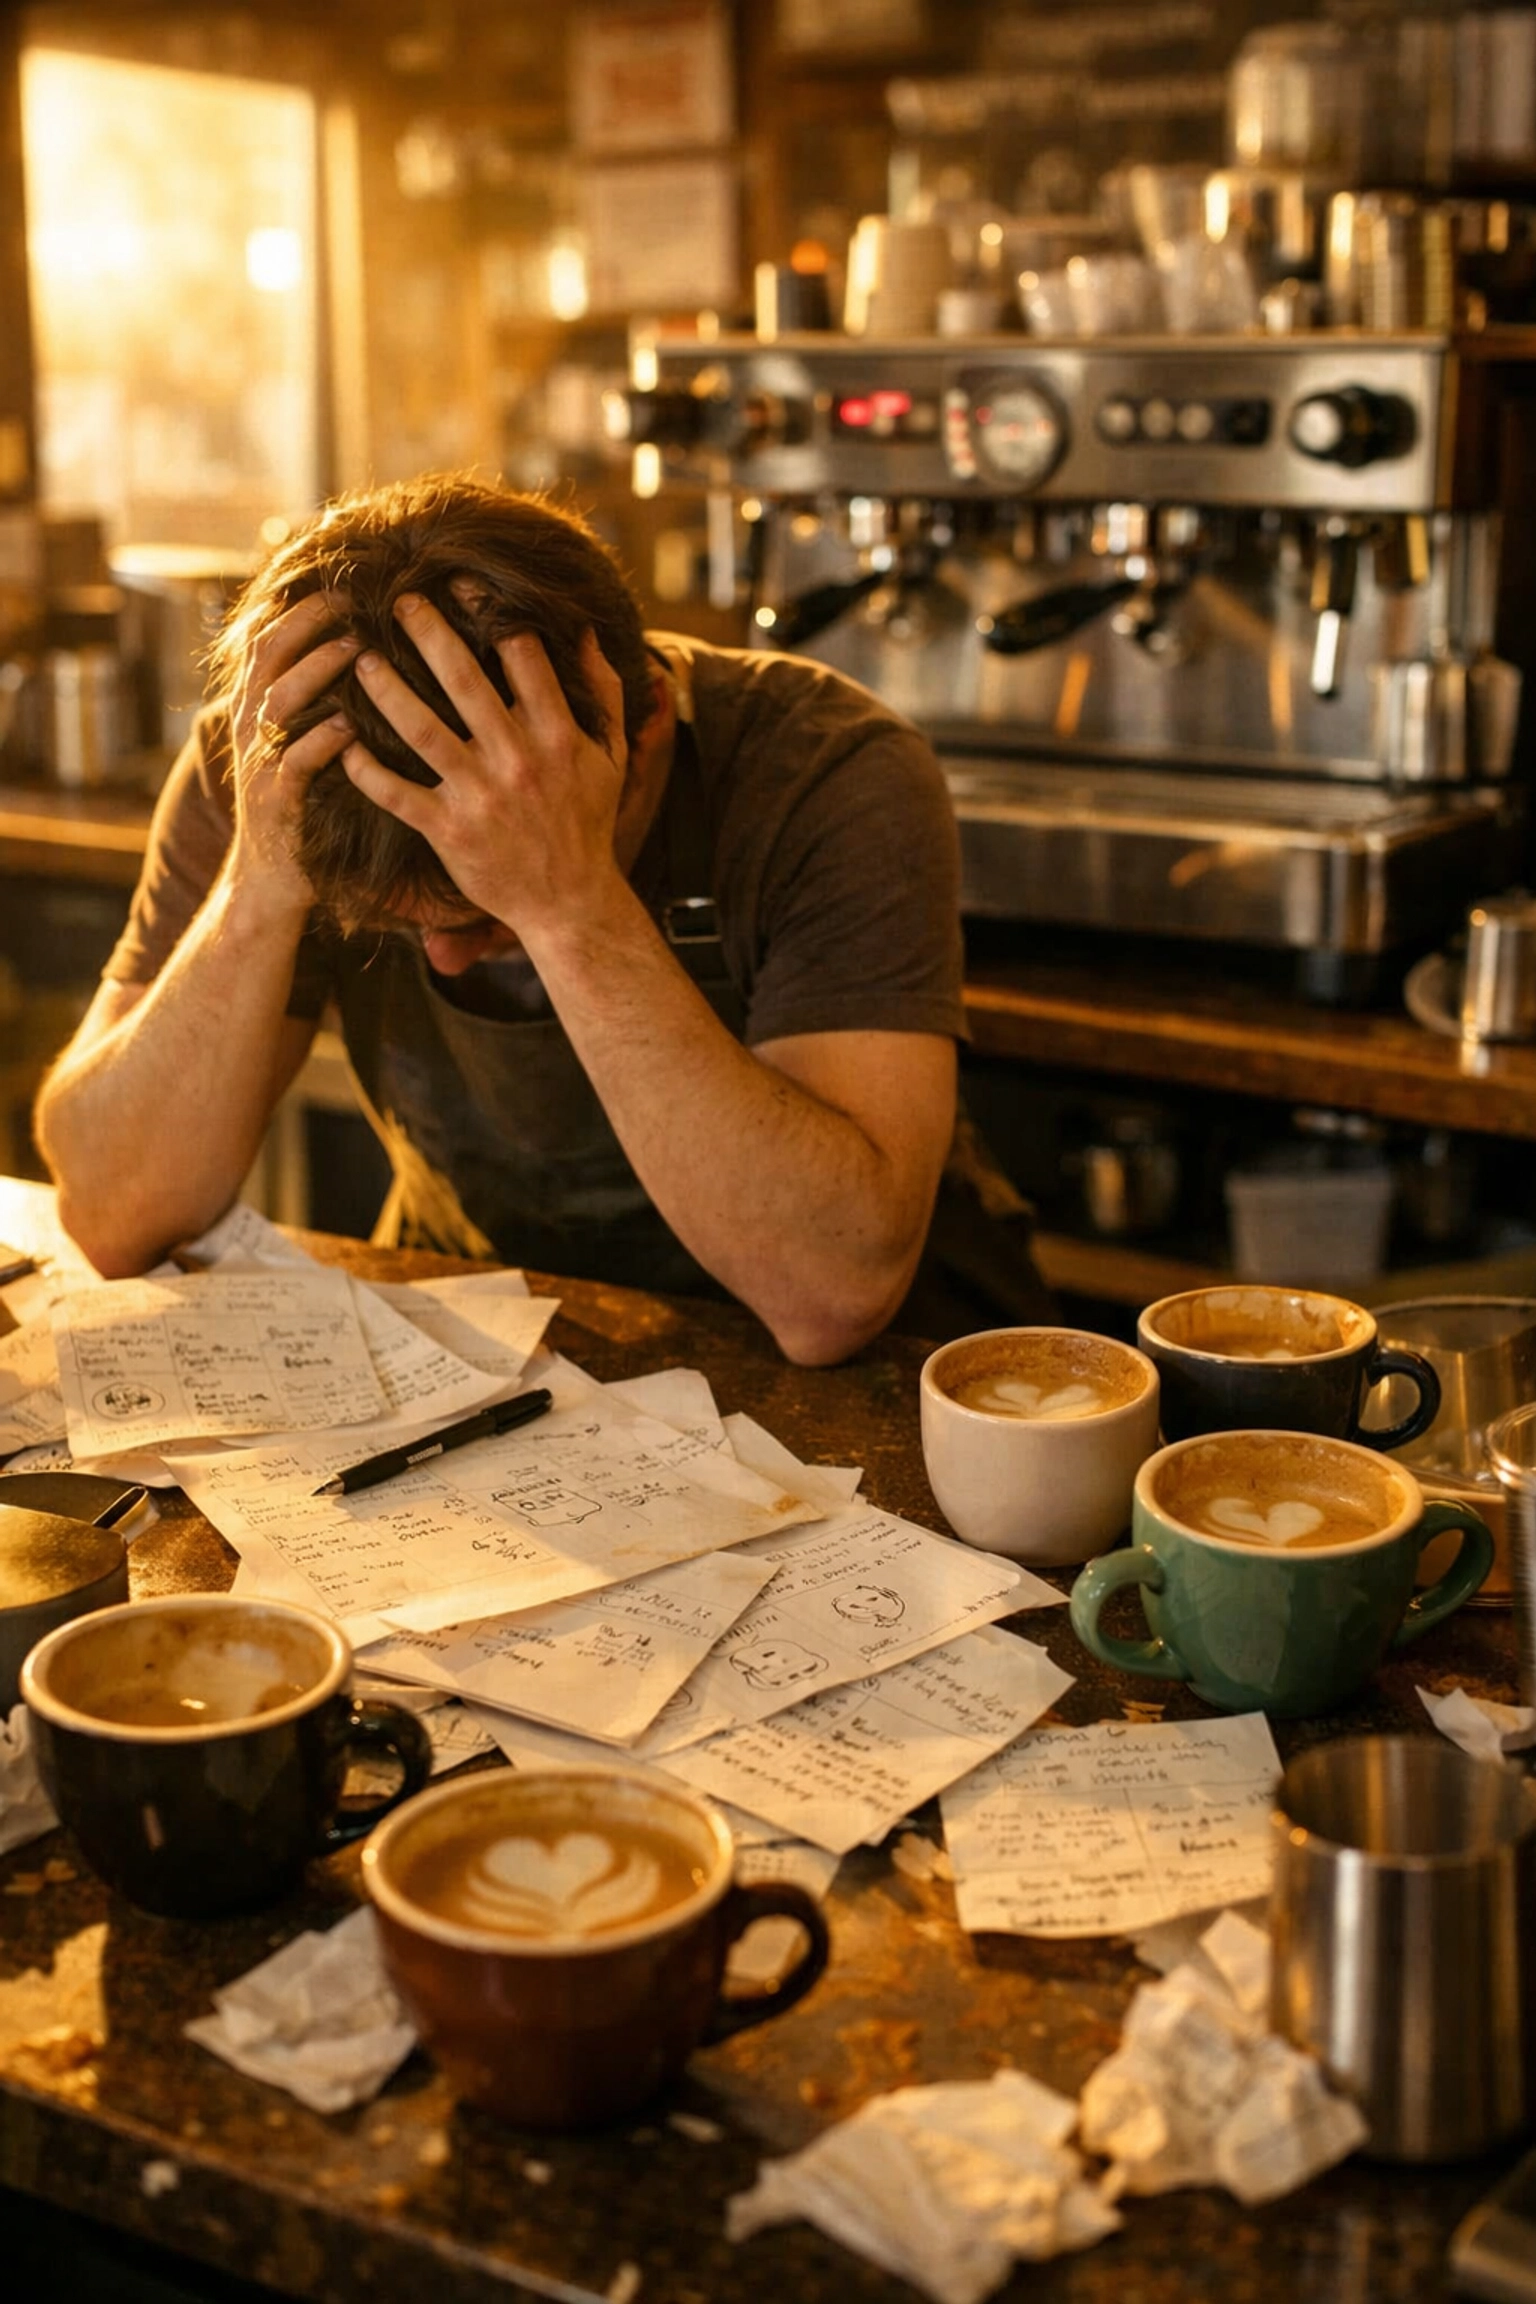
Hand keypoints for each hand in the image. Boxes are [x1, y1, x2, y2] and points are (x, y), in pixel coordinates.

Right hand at [226, 592, 358, 908]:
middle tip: (353, 596)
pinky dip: (323, 740)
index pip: (273, 640)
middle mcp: (252, 729)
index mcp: (259, 710)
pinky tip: (352, 725)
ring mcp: (261, 764)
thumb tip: (362, 656)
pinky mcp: (277, 803)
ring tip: (359, 648)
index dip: (303, 607)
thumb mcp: (302, 748)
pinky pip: (296, 762)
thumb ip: (318, 705)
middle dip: (309, 621)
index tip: (345, 580)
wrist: (270, 885)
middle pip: (271, 655)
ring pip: (280, 700)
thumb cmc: (302, 811)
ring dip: (319, 670)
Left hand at [342, 595, 630, 939]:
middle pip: (462, 679)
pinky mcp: (448, 832)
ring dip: (384, 688)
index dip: (489, 612)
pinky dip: (365, 769)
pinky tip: (343, 741)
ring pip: (420, 728)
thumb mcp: (611, 757)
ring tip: (357, 656)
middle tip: (397, 599)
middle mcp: (516, 759)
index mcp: (556, 734)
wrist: (571, 903)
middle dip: (426, 631)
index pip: (522, 656)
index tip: (460, 582)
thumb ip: (603, 694)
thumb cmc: (587, 824)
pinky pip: (396, 793)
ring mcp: (479, 796)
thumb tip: (586, 632)